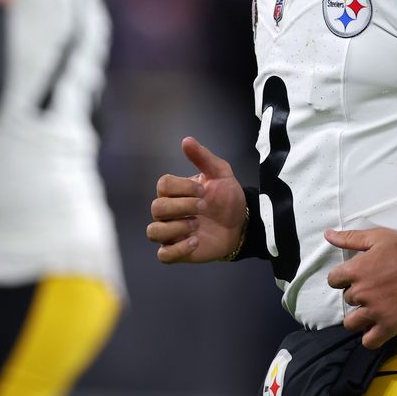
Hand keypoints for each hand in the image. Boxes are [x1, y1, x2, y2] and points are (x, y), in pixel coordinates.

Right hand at [147, 137, 247, 262]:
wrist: (243, 224)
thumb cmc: (228, 198)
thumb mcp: (220, 174)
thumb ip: (203, 158)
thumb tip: (186, 140)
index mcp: (175, 191)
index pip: (163, 185)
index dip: (182, 187)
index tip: (204, 190)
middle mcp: (169, 212)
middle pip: (156, 207)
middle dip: (182, 206)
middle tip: (204, 207)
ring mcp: (171, 233)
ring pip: (153, 232)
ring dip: (175, 228)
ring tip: (196, 226)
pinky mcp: (178, 252)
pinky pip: (163, 255)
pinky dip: (177, 249)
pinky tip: (196, 242)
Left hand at [326, 227, 396, 347]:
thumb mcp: (376, 237)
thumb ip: (350, 238)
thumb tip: (327, 234)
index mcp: (355, 271)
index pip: (333, 280)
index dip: (343, 278)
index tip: (356, 277)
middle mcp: (361, 293)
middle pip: (347, 300)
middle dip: (358, 295)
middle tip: (375, 290)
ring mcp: (375, 312)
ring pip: (352, 323)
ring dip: (360, 317)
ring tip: (373, 310)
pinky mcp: (389, 326)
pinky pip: (369, 341)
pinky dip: (370, 337)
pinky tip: (378, 328)